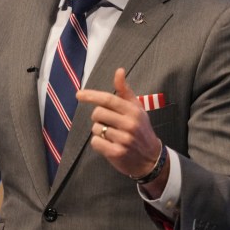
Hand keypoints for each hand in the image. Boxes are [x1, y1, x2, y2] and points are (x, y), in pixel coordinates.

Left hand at [77, 68, 167, 193]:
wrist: (150, 159)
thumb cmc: (141, 130)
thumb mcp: (137, 108)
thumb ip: (125, 91)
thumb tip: (119, 71)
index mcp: (133, 111)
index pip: (108, 99)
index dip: (92, 95)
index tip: (79, 95)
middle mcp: (129, 124)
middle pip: (98, 113)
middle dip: (98, 117)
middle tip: (107, 122)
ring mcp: (123, 139)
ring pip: (95, 128)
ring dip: (99, 131)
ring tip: (112, 135)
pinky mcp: (117, 153)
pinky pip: (95, 142)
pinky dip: (98, 143)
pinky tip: (109, 144)